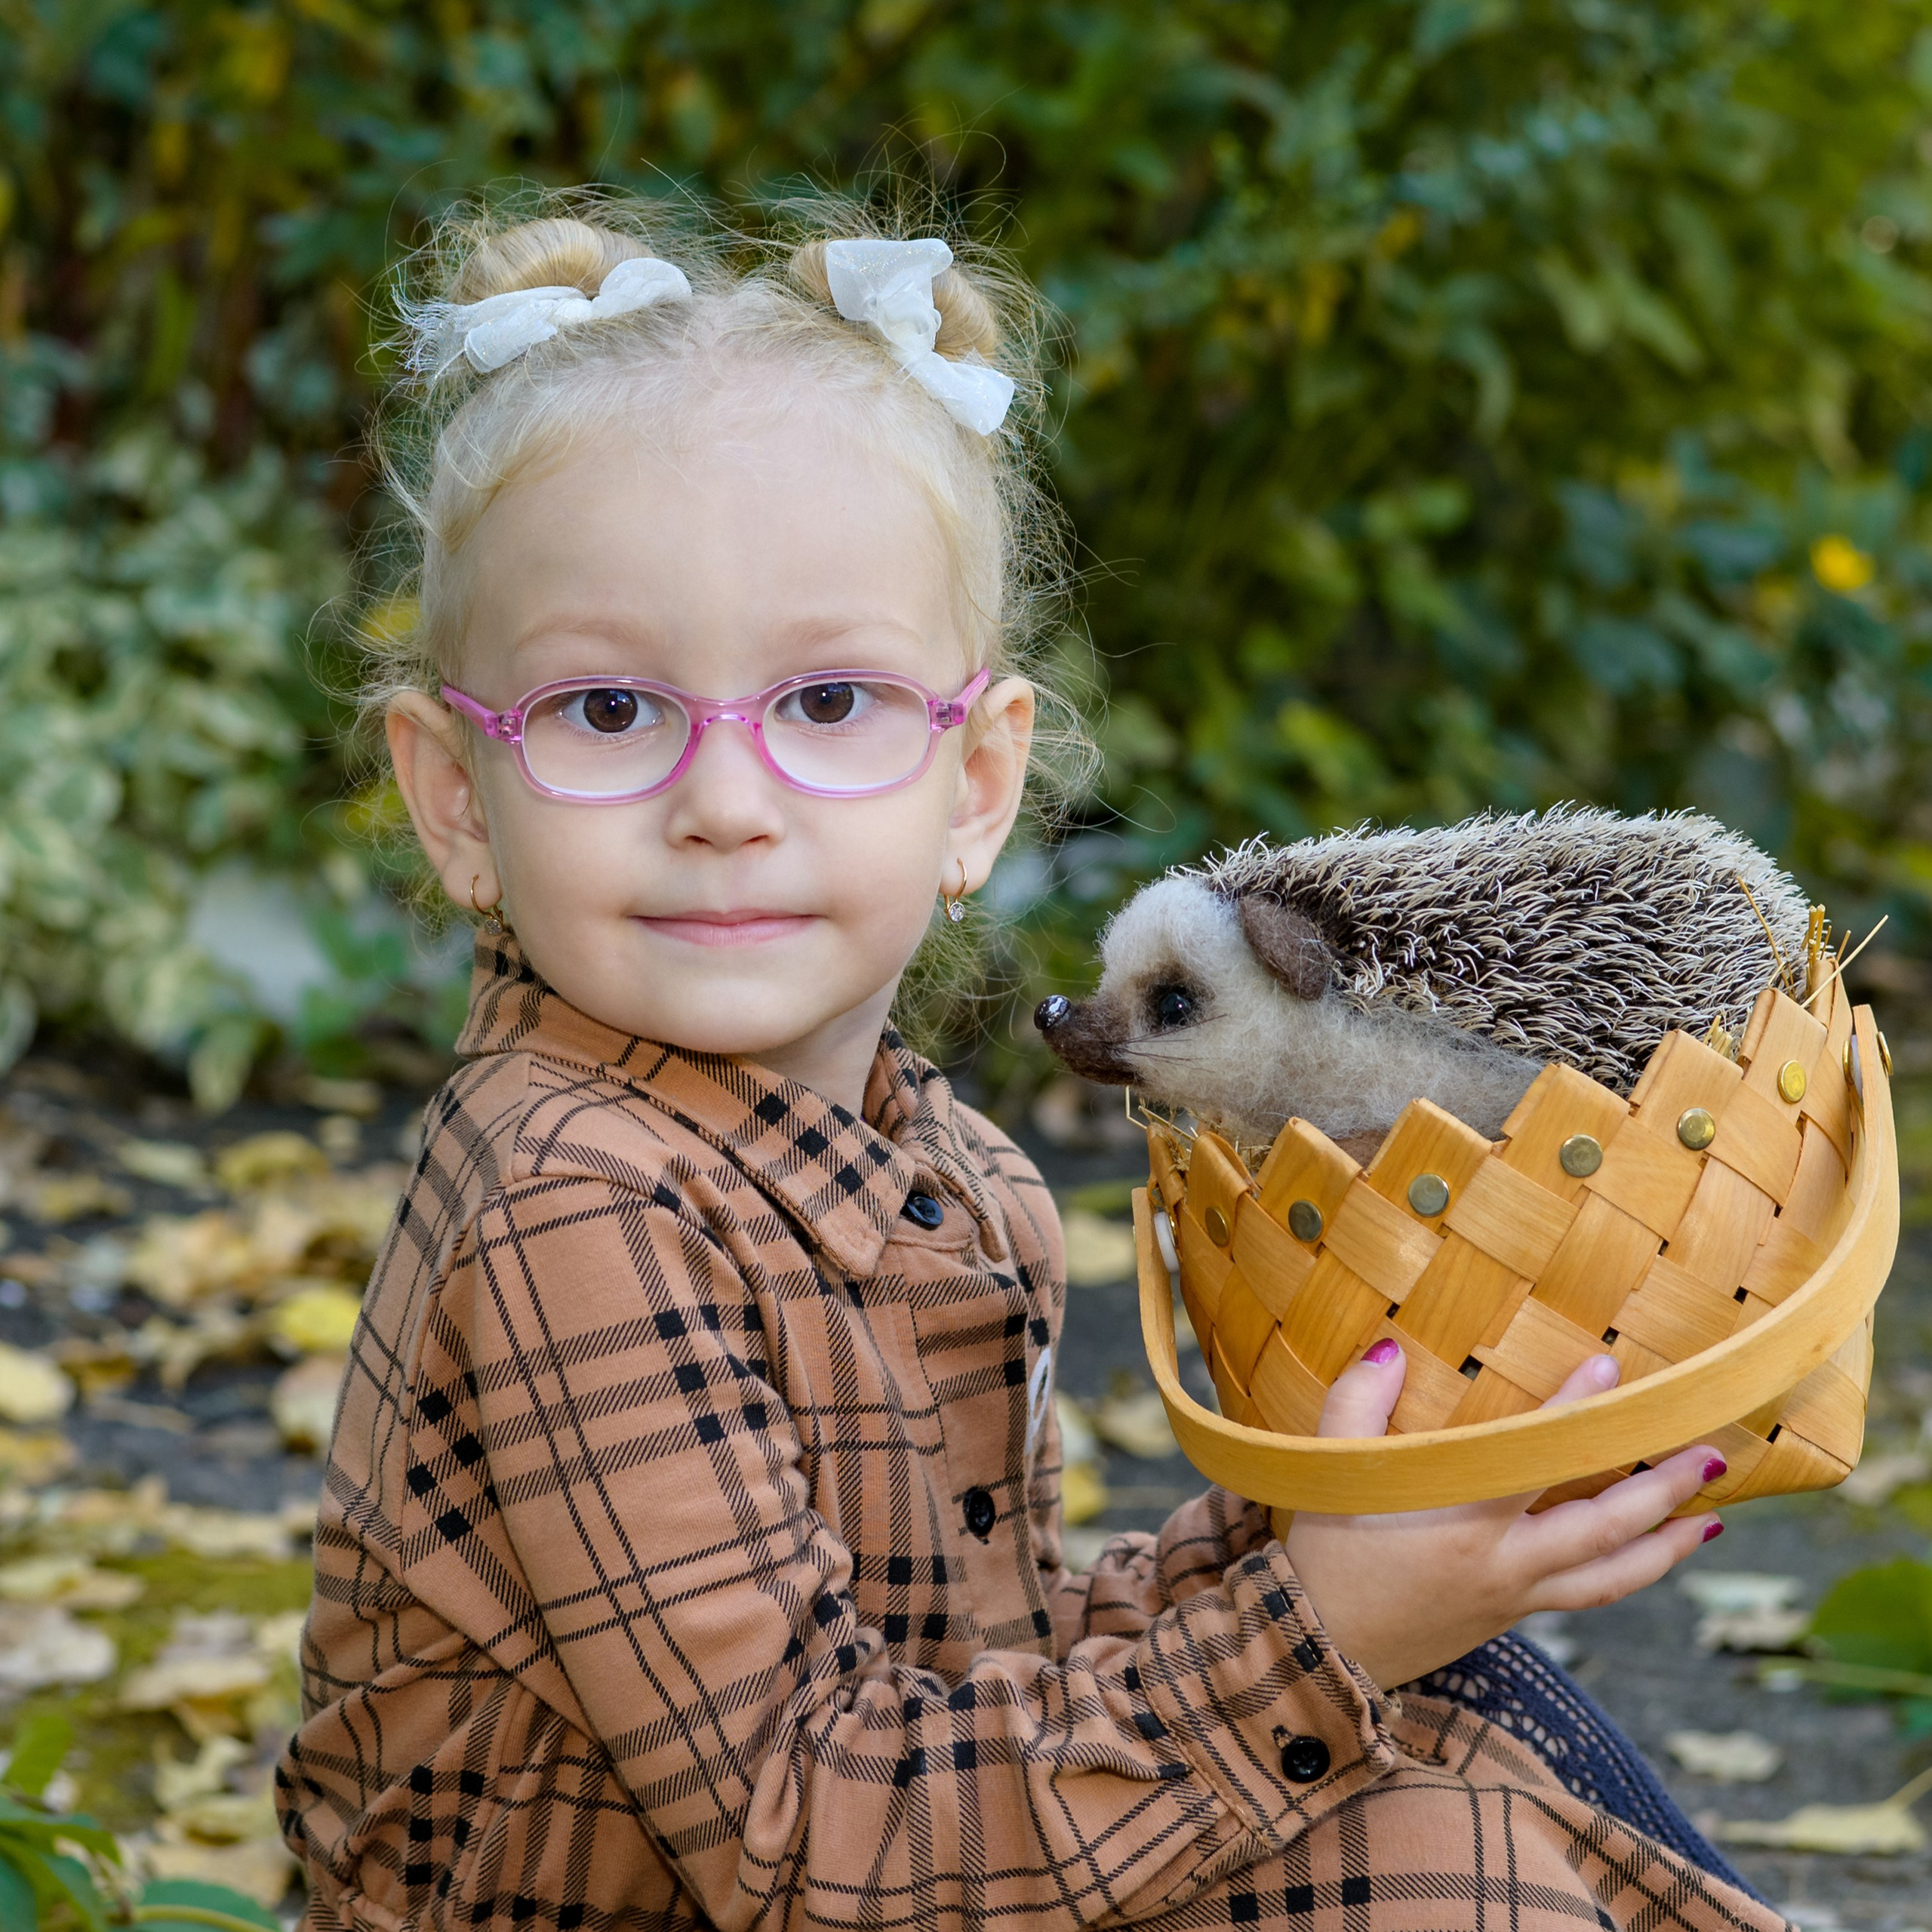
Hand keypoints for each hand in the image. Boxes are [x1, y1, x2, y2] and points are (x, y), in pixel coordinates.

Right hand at [1283, 1342, 1723, 1689]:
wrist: (1323, 1652)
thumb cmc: (1325, 1553)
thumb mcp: (1328, 1468)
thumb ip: (1357, 1401)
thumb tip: (1391, 1345)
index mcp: (1460, 1525)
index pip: (1535, 1460)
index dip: (1576, 1412)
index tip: (1610, 1366)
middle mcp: (1503, 1566)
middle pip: (1604, 1528)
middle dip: (1663, 1491)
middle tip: (1710, 1454)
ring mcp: (1514, 1597)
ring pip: (1612, 1576)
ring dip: (1668, 1545)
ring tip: (1712, 1517)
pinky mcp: (1512, 1616)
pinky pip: (1590, 1594)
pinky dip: (1632, 1571)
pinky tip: (1652, 1551)